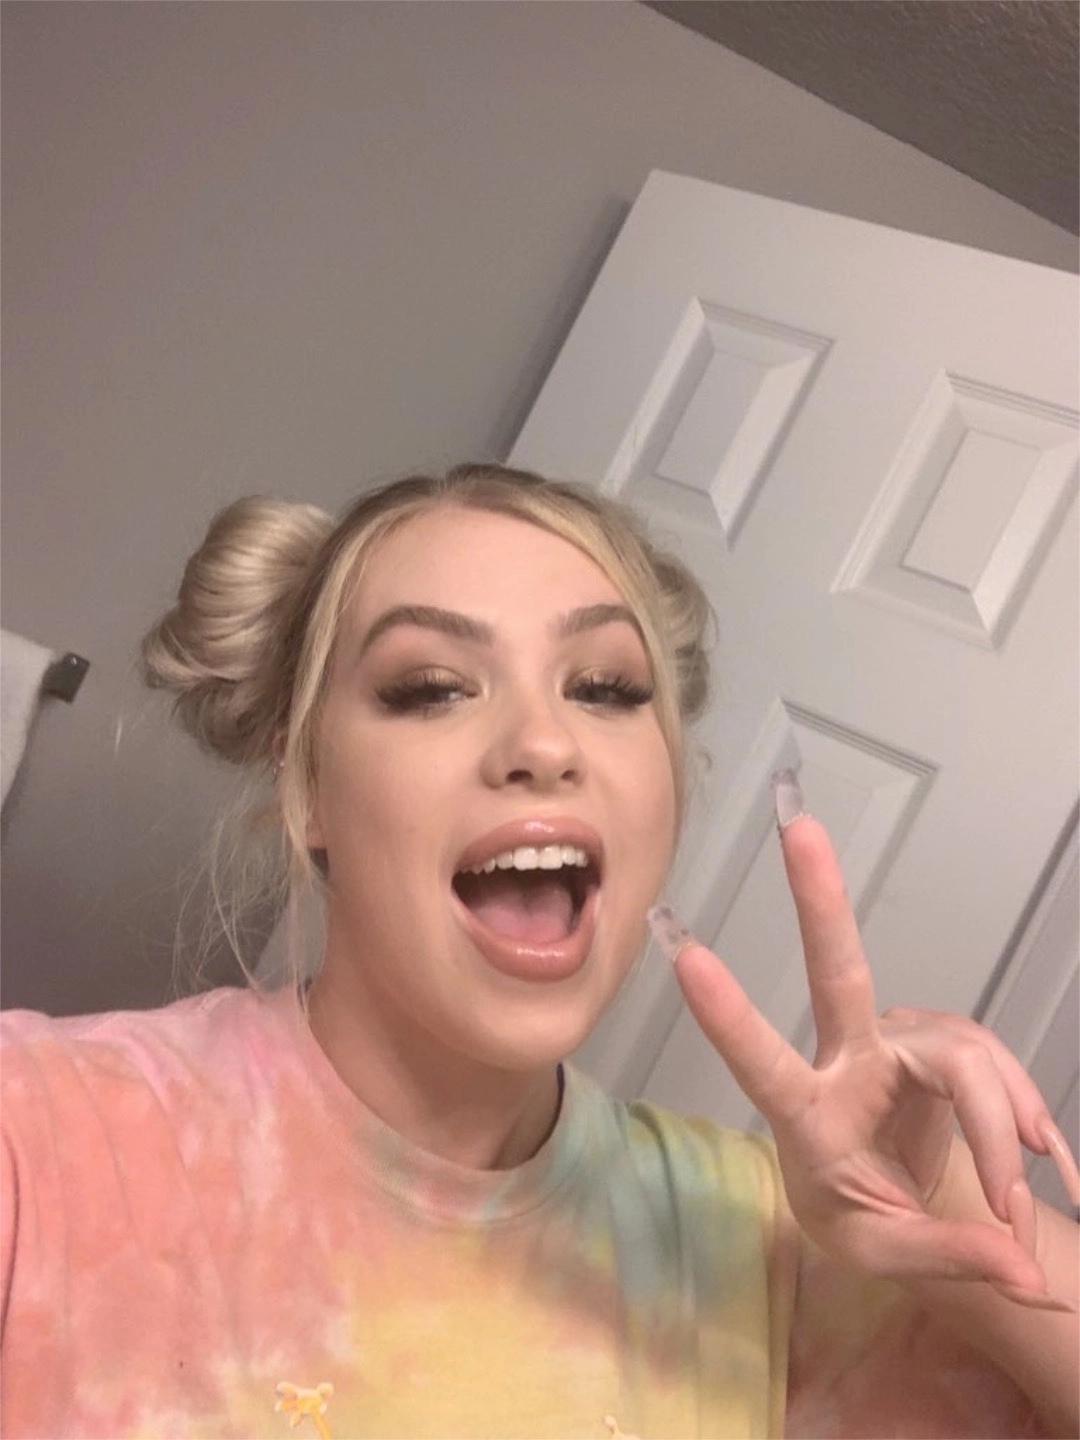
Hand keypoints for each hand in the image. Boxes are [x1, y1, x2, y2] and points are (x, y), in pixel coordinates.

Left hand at [649, 782, 1079, 1308]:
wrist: (900, 1202)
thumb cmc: (865, 1218)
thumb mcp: (888, 1253)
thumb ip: (949, 1257)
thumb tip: (1026, 1275)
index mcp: (805, 1117)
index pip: (762, 1064)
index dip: (728, 1016)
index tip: (683, 954)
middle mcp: (845, 1061)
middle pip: (838, 973)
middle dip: (818, 898)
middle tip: (798, 825)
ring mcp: (897, 1044)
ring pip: (961, 1057)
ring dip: (1000, 1127)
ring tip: (1018, 1204)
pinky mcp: (943, 1044)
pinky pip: (994, 1067)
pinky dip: (1023, 1118)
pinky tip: (1045, 1164)